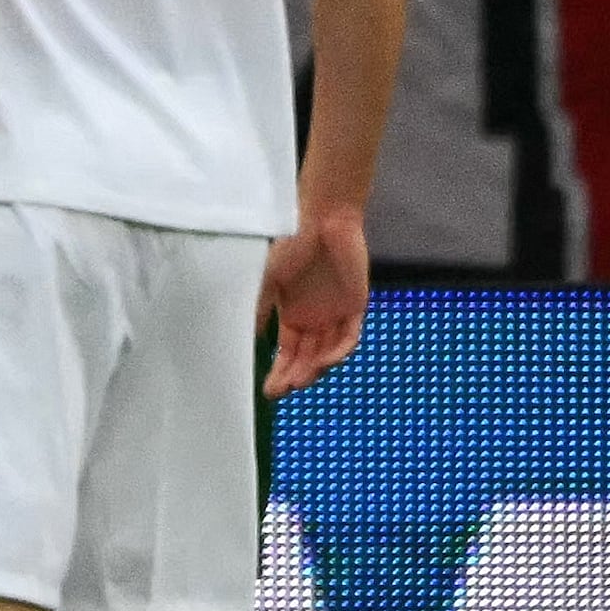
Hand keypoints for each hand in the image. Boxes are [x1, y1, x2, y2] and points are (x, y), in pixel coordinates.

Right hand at [263, 206, 369, 393]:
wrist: (323, 219)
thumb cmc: (293, 244)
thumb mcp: (270, 280)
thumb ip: (262, 309)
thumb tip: (254, 338)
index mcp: (294, 316)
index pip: (287, 353)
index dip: (279, 372)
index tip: (269, 390)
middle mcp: (315, 320)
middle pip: (306, 358)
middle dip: (294, 377)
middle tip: (281, 390)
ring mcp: (335, 315)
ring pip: (327, 354)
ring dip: (314, 369)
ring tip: (299, 380)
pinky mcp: (355, 307)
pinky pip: (349, 338)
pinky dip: (338, 352)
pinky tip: (324, 361)